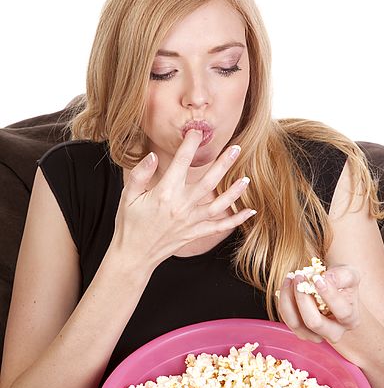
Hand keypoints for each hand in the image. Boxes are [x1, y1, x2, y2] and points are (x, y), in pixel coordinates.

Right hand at [111, 130, 254, 269]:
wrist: (133, 255)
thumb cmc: (129, 223)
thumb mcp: (128, 195)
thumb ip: (140, 174)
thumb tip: (152, 155)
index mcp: (164, 193)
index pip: (181, 162)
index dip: (190, 144)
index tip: (197, 131)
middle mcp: (181, 206)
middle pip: (208, 181)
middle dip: (224, 163)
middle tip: (237, 148)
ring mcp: (190, 221)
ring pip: (218, 204)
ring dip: (234, 192)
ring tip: (247, 179)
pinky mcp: (195, 233)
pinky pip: (219, 227)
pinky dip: (236, 220)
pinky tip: (250, 212)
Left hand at [278, 266, 359, 343]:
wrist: (333, 288)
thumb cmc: (342, 281)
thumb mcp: (348, 274)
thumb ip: (341, 276)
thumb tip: (326, 279)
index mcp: (351, 320)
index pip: (342, 313)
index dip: (329, 295)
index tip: (317, 278)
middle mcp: (334, 333)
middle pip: (314, 322)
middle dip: (303, 298)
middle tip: (299, 276)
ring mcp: (316, 335)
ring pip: (296, 323)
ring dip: (289, 298)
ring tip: (292, 278)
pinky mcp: (301, 331)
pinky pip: (287, 318)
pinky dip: (285, 300)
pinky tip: (288, 283)